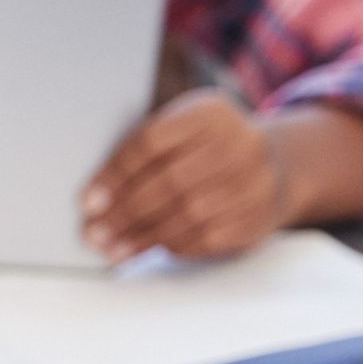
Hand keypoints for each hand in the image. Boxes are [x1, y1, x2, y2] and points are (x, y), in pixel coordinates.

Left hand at [80, 88, 285, 263]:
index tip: (88, 202)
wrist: (274, 164)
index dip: (115, 174)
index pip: (151, 142)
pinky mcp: (259, 216)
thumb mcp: (181, 131)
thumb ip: (142, 153)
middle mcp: (240, 143)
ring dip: (144, 236)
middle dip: (125, 212)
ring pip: (190, 214)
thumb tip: (94, 198)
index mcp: (210, 113)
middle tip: (94, 233)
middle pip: (171, 181)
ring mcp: (256, 181)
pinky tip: (149, 250)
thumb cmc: (205, 149)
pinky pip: (210, 237)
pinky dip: (173, 246)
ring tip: (113, 248)